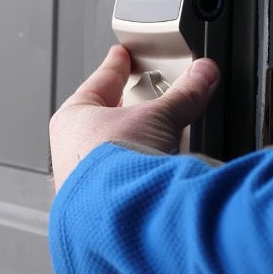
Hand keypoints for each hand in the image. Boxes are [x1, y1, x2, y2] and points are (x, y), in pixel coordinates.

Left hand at [49, 45, 219, 191]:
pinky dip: (137, 173)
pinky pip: (120, 180)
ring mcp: (81, 182)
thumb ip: (183, 95)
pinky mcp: (97, 208)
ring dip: (133, 145)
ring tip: (160, 141)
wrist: (114, 217)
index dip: (114, 67)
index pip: (98, 83)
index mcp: (72, 119)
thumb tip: (202, 74)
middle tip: (146, 100)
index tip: (120, 56)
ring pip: (110, 153)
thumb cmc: (114, 164)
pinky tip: (156, 175)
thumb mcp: (158, 117)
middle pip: (103, 119)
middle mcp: (70, 150)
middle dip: (125, 110)